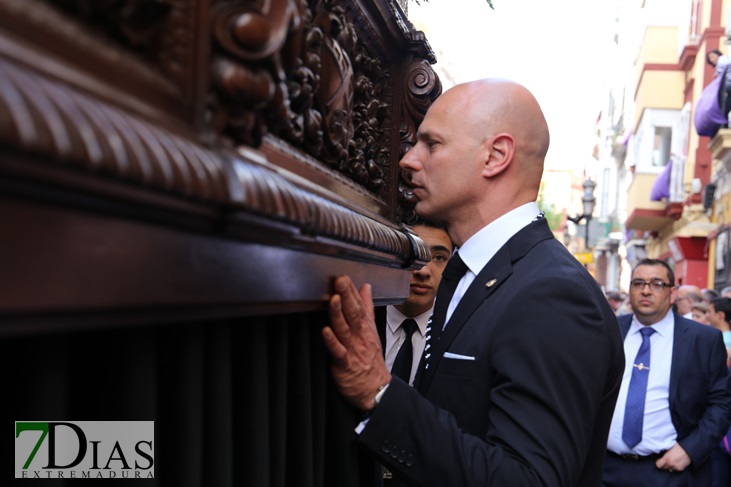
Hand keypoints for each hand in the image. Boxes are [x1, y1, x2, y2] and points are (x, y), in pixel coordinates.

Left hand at [322, 275, 391, 410]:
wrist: (376, 389)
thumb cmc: (371, 359)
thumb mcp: (372, 330)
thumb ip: (367, 308)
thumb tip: (366, 287)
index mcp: (365, 327)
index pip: (359, 305)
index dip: (351, 291)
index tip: (344, 276)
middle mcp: (359, 336)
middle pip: (353, 313)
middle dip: (346, 296)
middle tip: (340, 280)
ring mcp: (353, 349)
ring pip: (345, 328)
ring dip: (338, 313)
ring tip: (333, 299)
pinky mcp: (345, 364)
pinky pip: (338, 351)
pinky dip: (332, 341)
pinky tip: (325, 331)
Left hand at [655, 443, 690, 472]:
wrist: (689, 449)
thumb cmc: (678, 446)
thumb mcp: (669, 448)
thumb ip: (664, 454)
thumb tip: (660, 455)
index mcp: (666, 458)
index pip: (658, 465)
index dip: (658, 462)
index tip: (660, 460)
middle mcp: (671, 464)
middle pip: (664, 468)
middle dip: (664, 464)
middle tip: (666, 460)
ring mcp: (676, 467)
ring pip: (669, 469)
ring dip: (669, 466)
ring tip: (672, 461)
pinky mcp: (681, 469)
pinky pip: (675, 470)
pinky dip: (675, 467)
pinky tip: (676, 462)